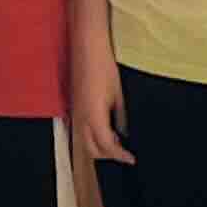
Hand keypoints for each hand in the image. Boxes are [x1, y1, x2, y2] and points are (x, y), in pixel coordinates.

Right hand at [71, 45, 130, 166]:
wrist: (87, 47)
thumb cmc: (104, 67)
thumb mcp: (117, 94)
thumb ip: (120, 116)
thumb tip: (123, 131)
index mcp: (94, 116)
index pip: (106, 146)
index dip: (119, 155)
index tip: (131, 159)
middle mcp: (81, 118)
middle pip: (92, 149)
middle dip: (108, 155)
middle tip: (124, 152)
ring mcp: (76, 112)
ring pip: (85, 141)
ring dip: (100, 146)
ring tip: (116, 141)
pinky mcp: (75, 106)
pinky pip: (82, 129)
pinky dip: (94, 135)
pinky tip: (106, 127)